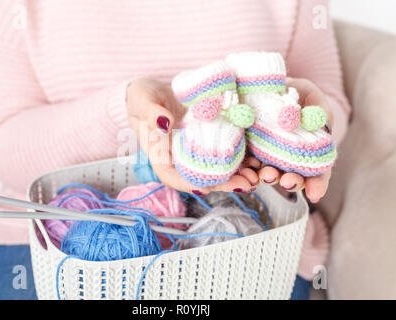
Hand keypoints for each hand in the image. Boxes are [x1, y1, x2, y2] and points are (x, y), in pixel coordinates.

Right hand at [126, 78, 258, 194]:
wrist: (155, 88)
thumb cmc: (143, 97)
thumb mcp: (142, 100)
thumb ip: (151, 113)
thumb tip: (164, 123)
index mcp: (160, 155)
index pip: (173, 176)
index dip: (190, 184)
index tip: (207, 188)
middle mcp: (180, 158)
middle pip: (201, 178)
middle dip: (224, 184)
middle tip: (246, 184)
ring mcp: (196, 150)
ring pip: (216, 169)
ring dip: (237, 175)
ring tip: (256, 175)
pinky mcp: (209, 139)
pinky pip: (225, 152)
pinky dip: (241, 158)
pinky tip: (256, 159)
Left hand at [244, 77, 332, 202]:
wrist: (266, 88)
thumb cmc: (296, 94)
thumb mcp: (312, 96)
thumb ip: (320, 110)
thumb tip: (323, 121)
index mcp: (311, 150)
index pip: (318, 171)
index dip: (318, 183)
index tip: (315, 194)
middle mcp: (289, 159)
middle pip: (293, 177)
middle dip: (292, 182)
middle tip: (287, 182)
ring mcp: (268, 157)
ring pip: (270, 173)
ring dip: (269, 177)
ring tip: (266, 175)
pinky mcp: (249, 151)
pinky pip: (248, 163)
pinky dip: (248, 167)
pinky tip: (248, 167)